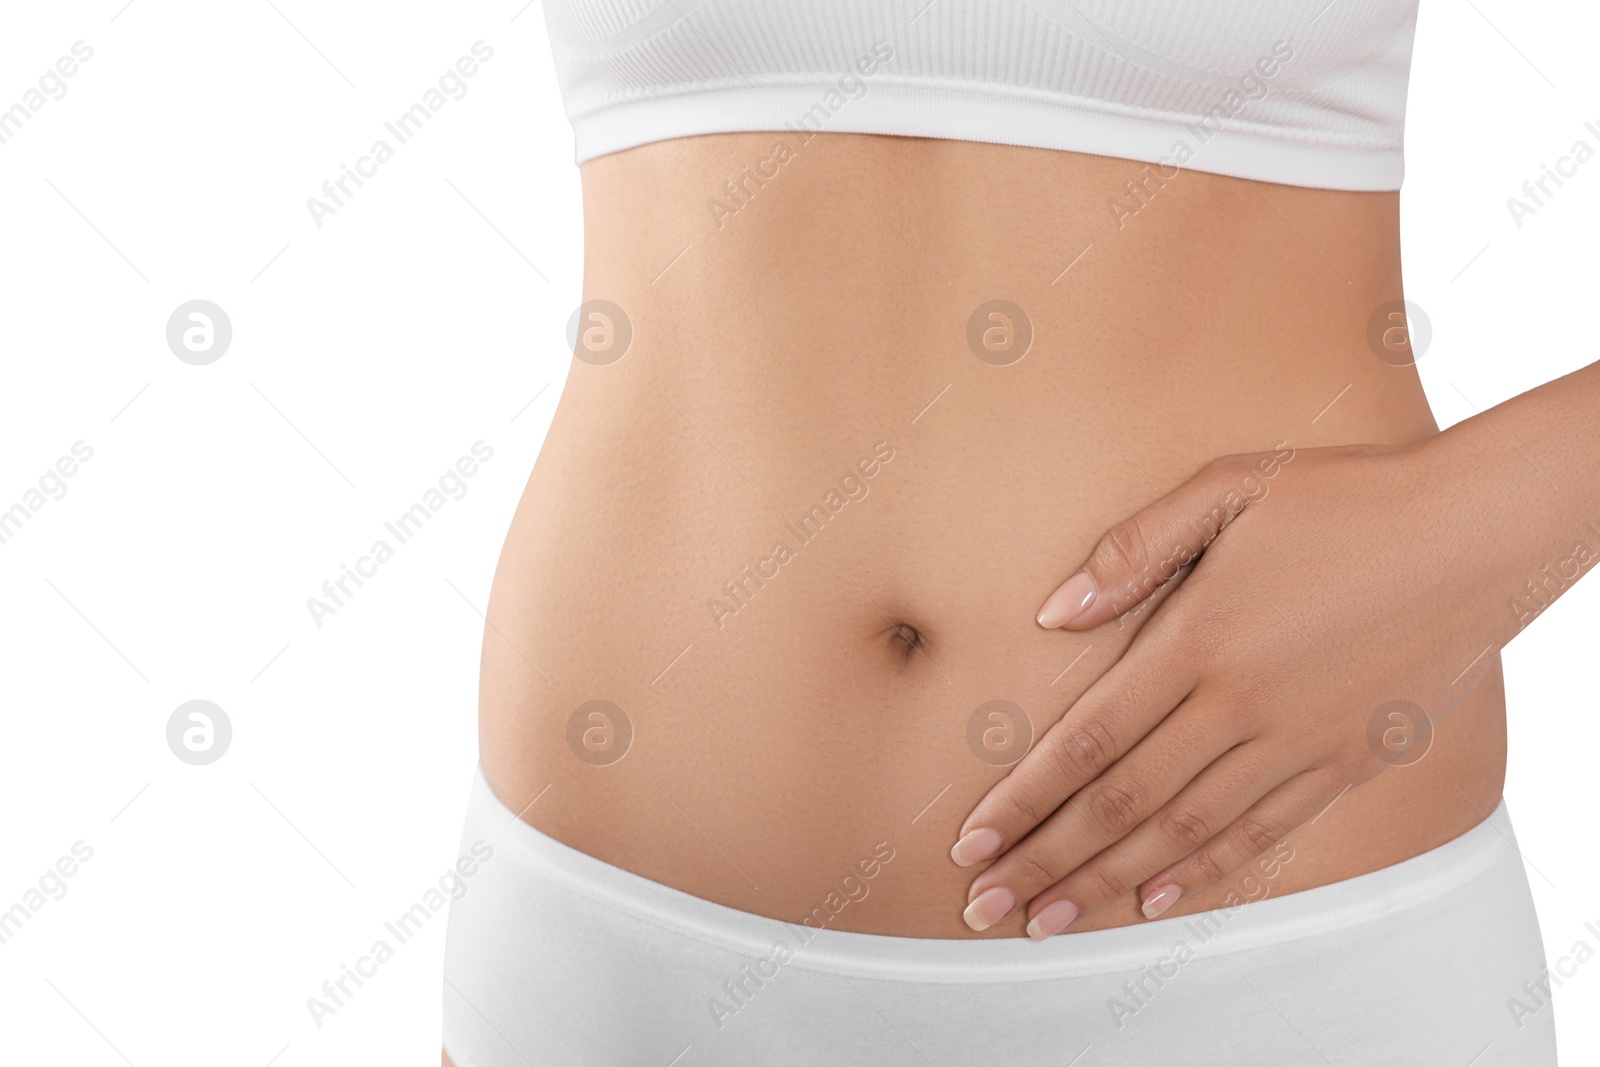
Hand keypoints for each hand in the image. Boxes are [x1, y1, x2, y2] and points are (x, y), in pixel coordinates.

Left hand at [949, 436, 1515, 938]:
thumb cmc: (1345, 498)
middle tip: (985, 905)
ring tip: (1048, 920)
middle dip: (1044, 859)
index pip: (1088, 740)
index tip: (972, 841)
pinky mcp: (1347, 761)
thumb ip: (1133, 549)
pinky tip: (1156, 900)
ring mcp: (1296, 741)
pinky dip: (1205, 871)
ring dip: (1107, 881)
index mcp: (1198, 638)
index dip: (1024, 798)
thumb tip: (1052, 613)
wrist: (1478, 532)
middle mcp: (1240, 704)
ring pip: (1183, 831)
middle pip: (1120, 802)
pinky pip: (1263, 832)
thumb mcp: (1229, 488)